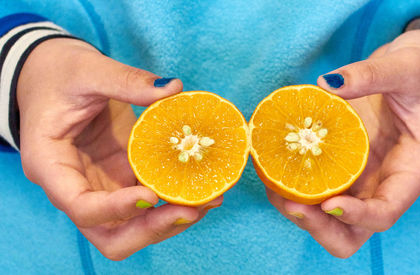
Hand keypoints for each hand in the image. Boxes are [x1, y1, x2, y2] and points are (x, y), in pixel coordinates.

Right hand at [17, 38, 221, 259]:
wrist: (53, 77)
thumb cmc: (60, 75)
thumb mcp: (88, 70)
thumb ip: (127, 81)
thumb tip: (173, 88)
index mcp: (51, 165)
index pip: (80, 206)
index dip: (116, 209)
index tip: (152, 195)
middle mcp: (75, 188)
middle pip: (110, 235)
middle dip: (152, 229)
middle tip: (191, 210)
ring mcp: (101, 187)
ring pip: (134, 227)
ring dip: (170, 221)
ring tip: (208, 200)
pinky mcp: (121, 178)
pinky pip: (148, 203)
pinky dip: (174, 201)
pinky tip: (202, 188)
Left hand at [266, 28, 419, 257]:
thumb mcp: (407, 66)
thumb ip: (372, 75)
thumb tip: (328, 84)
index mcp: (413, 170)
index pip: (386, 211)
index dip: (357, 216)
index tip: (328, 204)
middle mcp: (386, 182)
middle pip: (354, 230)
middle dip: (320, 225)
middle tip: (290, 202)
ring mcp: (364, 176)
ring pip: (330, 216)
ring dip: (300, 209)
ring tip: (272, 184)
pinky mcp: (346, 163)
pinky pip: (318, 184)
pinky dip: (294, 182)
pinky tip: (273, 165)